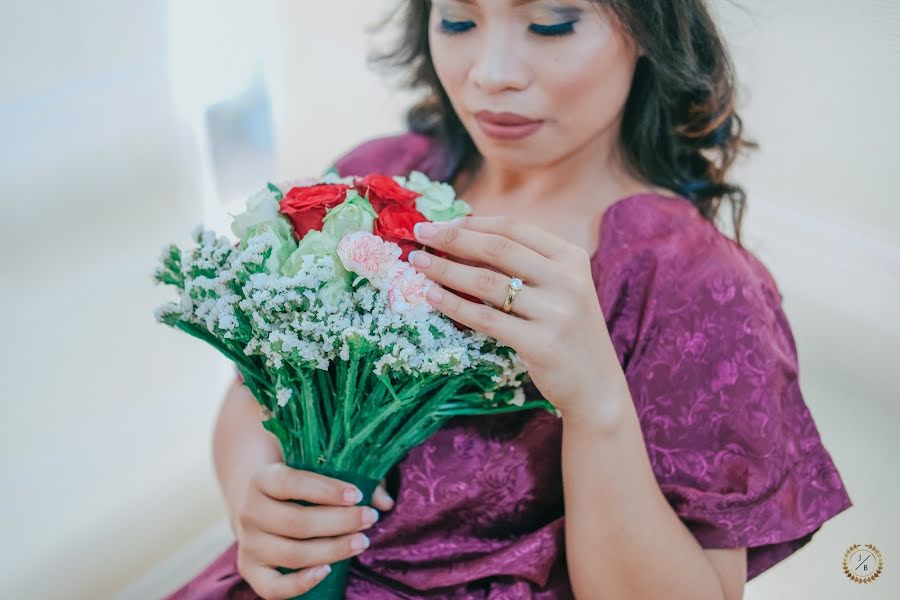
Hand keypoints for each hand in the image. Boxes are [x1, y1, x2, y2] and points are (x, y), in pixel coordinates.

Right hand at [233, 461, 393, 599]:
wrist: (261, 504)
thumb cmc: (300, 485)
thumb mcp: (319, 472)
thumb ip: (353, 479)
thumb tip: (385, 502)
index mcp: (262, 479)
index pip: (291, 483)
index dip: (326, 490)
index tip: (357, 495)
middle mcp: (249, 511)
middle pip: (296, 522)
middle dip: (339, 522)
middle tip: (370, 518)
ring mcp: (248, 543)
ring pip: (291, 554)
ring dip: (332, 550)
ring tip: (362, 542)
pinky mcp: (250, 570)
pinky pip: (273, 587)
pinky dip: (300, 584)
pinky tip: (328, 570)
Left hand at [409, 216, 619, 415]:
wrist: (596, 386)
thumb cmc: (566, 332)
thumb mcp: (557, 290)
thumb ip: (522, 265)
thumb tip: (460, 240)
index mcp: (571, 258)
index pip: (514, 228)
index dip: (472, 223)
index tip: (439, 223)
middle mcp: (567, 280)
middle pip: (498, 248)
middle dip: (452, 238)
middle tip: (419, 233)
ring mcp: (556, 313)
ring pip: (487, 282)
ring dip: (446, 269)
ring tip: (417, 263)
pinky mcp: (542, 344)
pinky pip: (486, 319)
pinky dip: (454, 305)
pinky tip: (432, 296)